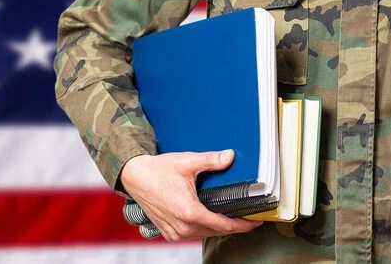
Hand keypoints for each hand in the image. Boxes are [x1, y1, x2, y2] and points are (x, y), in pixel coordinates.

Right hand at [120, 149, 262, 240]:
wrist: (134, 176)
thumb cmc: (157, 170)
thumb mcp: (187, 162)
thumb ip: (211, 160)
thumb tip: (230, 156)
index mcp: (189, 212)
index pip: (224, 225)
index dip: (243, 225)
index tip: (256, 221)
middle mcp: (182, 226)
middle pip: (216, 231)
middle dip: (234, 226)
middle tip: (248, 217)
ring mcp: (174, 231)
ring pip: (204, 234)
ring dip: (218, 228)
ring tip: (232, 217)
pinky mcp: (168, 232)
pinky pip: (192, 234)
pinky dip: (203, 228)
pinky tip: (210, 219)